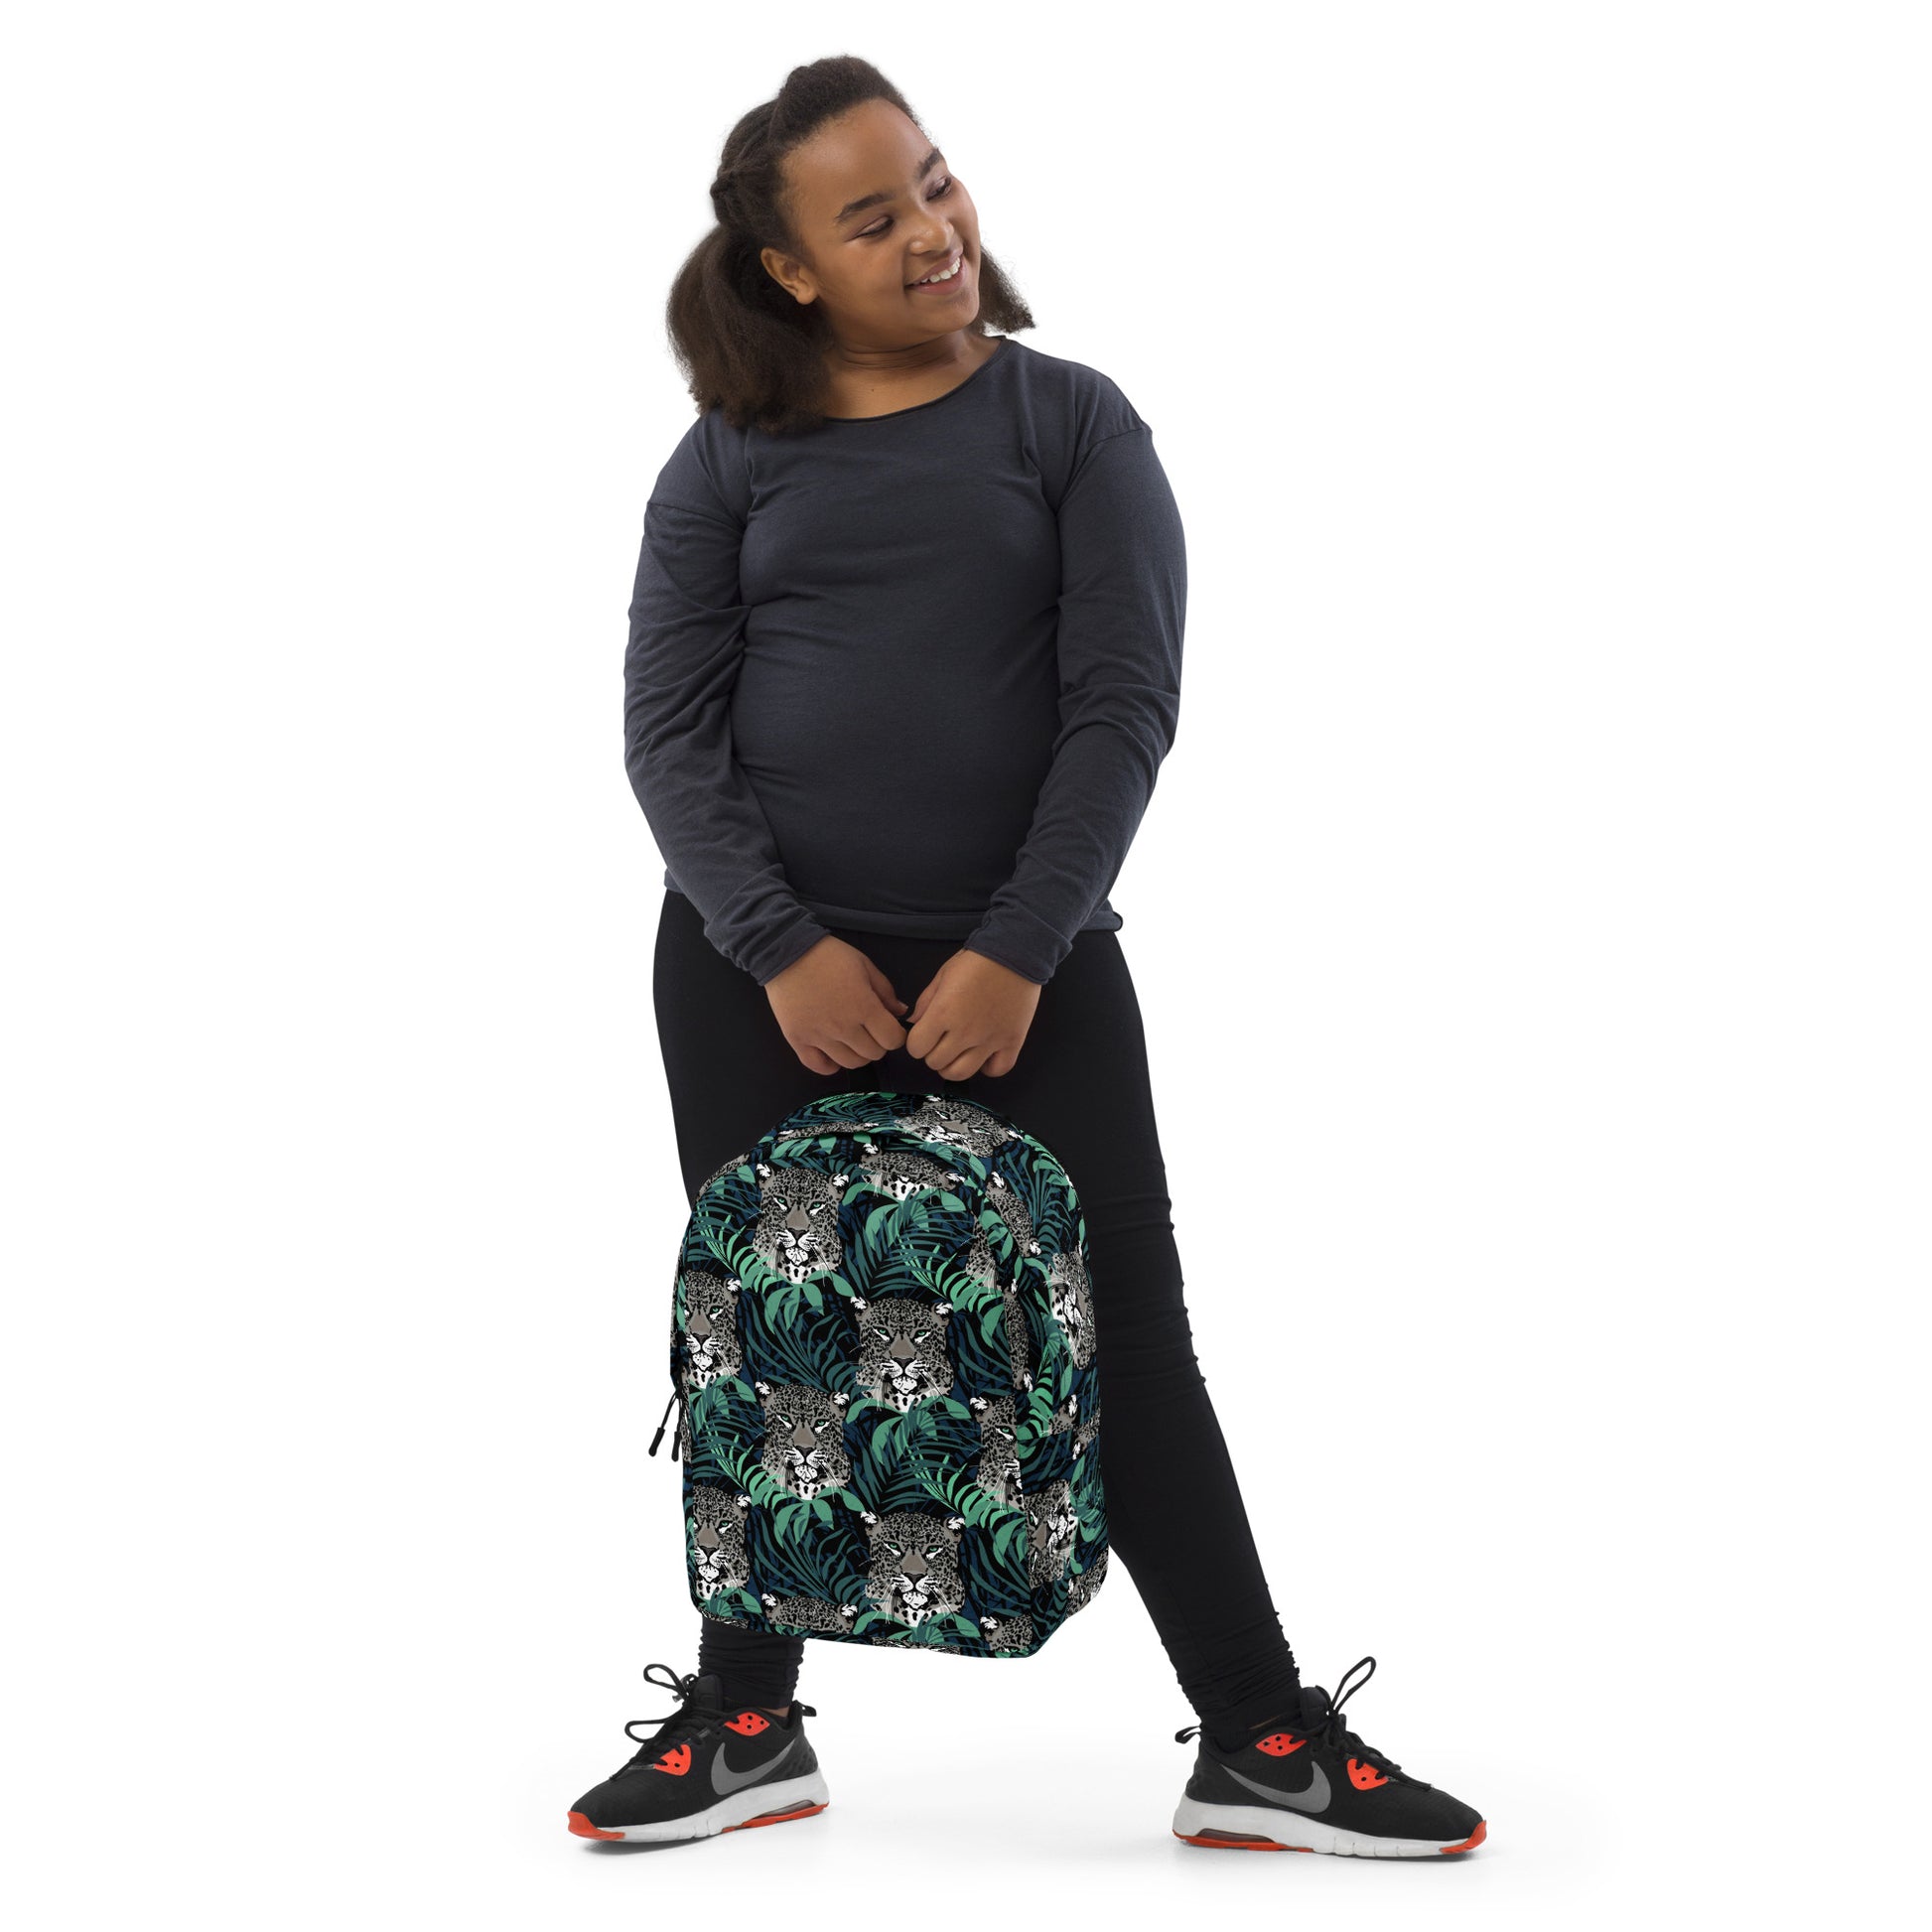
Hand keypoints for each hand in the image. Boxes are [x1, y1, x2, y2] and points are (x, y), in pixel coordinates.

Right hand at [764, 936, 910, 1074]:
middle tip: (871, 1031)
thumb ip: (885, 991)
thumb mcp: (864, 965)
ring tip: (852, 1041)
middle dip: (878, 1044)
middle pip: (873, 1054)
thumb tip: (900, 1012)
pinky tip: (832, 1053)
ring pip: (850, 1063)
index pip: (892, 1040)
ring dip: (857, 1055)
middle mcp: (843, 1027)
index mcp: (864, 1007)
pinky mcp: (798, 1041)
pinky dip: (830, 1065)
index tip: (891, 1028)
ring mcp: (819, 1037)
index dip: (896, 1036)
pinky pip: (819, 1066)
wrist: (786, 953)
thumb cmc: (829, 956)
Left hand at [902, 948, 1040, 1079]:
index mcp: (943, 1013)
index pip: (916, 1048)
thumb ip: (925, 1002)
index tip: (924, 1034)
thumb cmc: (976, 961)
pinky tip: (983, 1056)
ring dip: (954, 1066)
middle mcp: (965, 1032)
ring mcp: (990, 1040)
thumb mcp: (942, 976)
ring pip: (961, 1074)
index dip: (917, 1042)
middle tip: (941, 1041)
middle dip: (933, 1053)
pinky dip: (987, 1067)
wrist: (1015, 953)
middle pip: (935, 1063)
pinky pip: (997, 1070)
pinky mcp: (1012, 1042)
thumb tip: (914, 1023)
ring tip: (958, 1052)